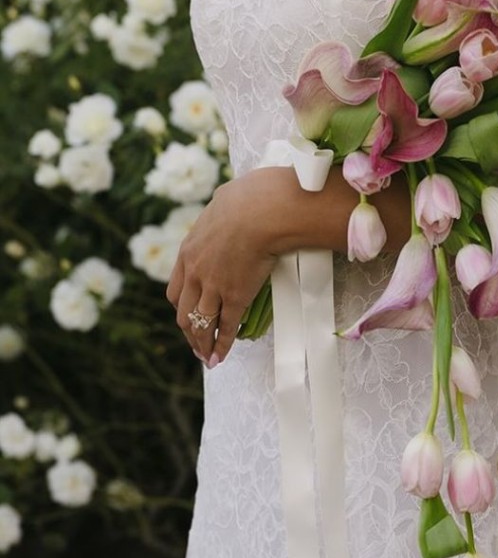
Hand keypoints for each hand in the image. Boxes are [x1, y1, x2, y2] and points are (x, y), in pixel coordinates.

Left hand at [166, 170, 281, 366]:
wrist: (261, 211)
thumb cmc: (249, 199)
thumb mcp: (223, 203)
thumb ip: (221, 213)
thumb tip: (228, 201)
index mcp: (189, 251)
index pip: (176, 289)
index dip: (182, 307)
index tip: (189, 317)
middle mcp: (195, 272)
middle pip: (183, 311)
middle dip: (189, 332)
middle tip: (197, 344)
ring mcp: (213, 286)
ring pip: (200, 323)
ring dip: (202, 344)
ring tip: (207, 357)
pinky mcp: (235, 296)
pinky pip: (225, 327)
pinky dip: (221, 345)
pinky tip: (220, 357)